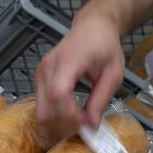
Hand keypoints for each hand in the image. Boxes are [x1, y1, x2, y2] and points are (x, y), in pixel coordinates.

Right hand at [34, 13, 124, 134]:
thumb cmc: (105, 47)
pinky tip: (71, 110)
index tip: (86, 122)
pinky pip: (41, 102)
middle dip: (64, 122)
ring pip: (40, 108)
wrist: (93, 27)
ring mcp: (41, 71)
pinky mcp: (40, 76)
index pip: (58, 93)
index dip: (69, 114)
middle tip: (84, 125)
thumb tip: (92, 125)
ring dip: (59, 120)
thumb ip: (101, 99)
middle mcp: (49, 66)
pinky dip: (54, 112)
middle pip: (45, 106)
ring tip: (79, 118)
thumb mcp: (113, 74)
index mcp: (69, 61)